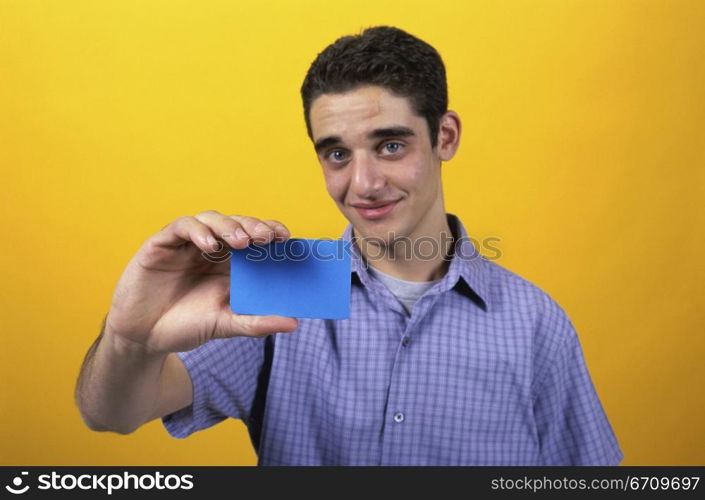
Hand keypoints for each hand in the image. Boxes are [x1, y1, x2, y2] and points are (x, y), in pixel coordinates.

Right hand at [104, 210, 297, 354]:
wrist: (144, 338)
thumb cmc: (187, 327)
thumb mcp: (226, 325)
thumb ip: (257, 322)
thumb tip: (294, 323)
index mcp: (230, 263)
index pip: (255, 238)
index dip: (271, 232)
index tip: (287, 239)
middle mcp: (211, 249)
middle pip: (237, 224)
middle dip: (254, 226)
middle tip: (268, 237)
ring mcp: (187, 244)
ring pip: (211, 219)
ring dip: (229, 226)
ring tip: (242, 242)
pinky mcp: (162, 244)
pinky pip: (182, 226)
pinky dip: (198, 231)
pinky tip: (209, 246)